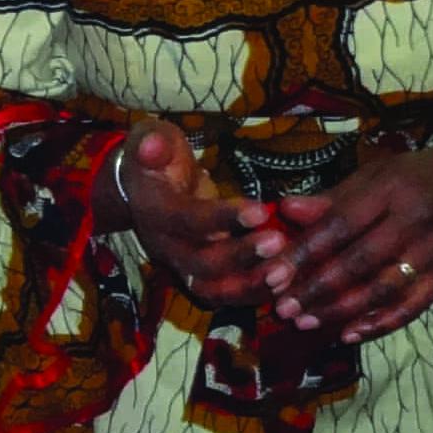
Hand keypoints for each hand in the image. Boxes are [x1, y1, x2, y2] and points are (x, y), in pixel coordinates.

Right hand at [110, 121, 292, 308]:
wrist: (146, 188)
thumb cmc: (157, 157)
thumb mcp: (150, 138)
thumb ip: (152, 143)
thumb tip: (151, 146)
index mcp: (155, 212)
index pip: (188, 221)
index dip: (223, 218)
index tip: (260, 211)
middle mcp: (166, 247)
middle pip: (203, 264)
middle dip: (242, 256)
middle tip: (279, 243)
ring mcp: (182, 266)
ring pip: (215, 288)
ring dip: (251, 284)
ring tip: (286, 272)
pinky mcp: (200, 276)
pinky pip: (226, 294)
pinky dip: (254, 292)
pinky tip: (285, 283)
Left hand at [264, 143, 432, 339]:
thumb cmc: (418, 175)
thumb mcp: (377, 174)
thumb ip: (333, 198)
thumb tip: (286, 210)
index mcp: (391, 189)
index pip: (340, 225)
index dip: (304, 252)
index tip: (273, 274)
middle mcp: (413, 221)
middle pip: (359, 262)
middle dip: (317, 288)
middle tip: (283, 308)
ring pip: (382, 290)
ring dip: (341, 311)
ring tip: (306, 322)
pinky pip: (411, 307)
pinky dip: (379, 324)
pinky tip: (349, 334)